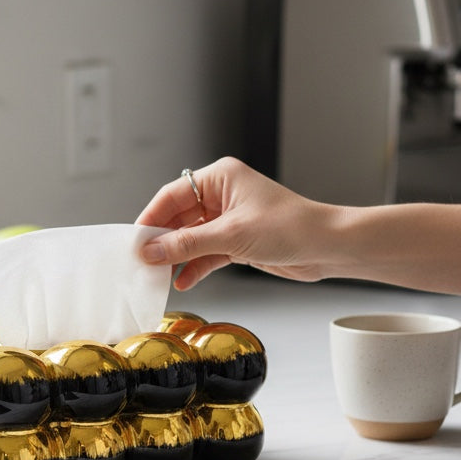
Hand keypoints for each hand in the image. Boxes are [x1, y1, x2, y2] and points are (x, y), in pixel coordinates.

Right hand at [136, 157, 337, 289]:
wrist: (327, 248)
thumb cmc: (291, 227)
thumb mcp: (231, 235)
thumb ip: (186, 244)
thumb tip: (149, 251)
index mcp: (219, 178)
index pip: (171, 196)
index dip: (150, 219)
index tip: (133, 242)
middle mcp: (221, 195)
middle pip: (178, 218)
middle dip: (161, 242)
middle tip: (141, 262)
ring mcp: (228, 220)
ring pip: (190, 238)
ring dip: (176, 257)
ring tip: (158, 276)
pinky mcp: (236, 242)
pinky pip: (206, 253)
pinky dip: (195, 267)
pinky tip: (183, 281)